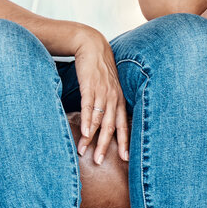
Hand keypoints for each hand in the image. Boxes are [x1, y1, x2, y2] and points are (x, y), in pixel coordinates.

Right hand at [71, 26, 128, 165]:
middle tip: (98, 161)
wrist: (92, 46)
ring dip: (91, 137)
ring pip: (99, 120)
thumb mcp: (109, 87)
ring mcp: (102, 92)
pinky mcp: (90, 86)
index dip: (123, 143)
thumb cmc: (99, 70)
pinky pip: (89, 106)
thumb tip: (102, 121)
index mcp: (119, 100)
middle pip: (111, 127)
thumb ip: (107, 103)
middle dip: (104, 146)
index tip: (124, 159)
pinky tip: (85, 132)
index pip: (123, 125)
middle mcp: (113, 98)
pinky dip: (88, 120)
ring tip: (83, 151)